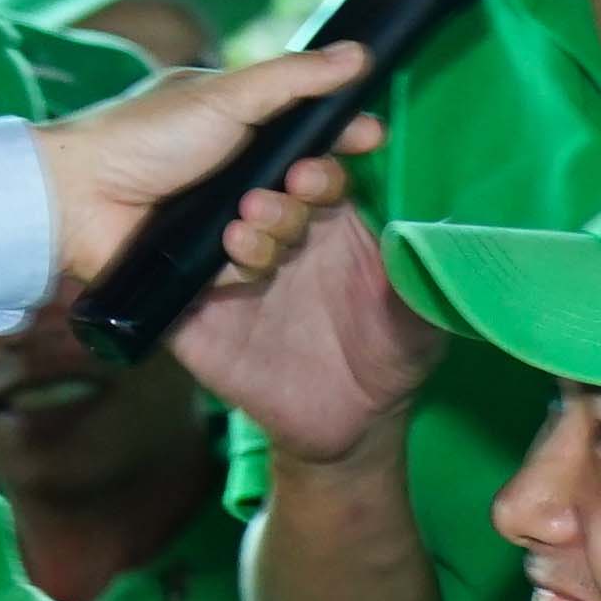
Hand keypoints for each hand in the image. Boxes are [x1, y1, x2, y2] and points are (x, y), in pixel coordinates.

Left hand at [27, 47, 376, 302]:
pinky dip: (245, 260)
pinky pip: (251, 270)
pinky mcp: (206, 266)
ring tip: (246, 216)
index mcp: (245, 127)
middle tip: (302, 181)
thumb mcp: (227, 97)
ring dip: (278, 226)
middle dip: (314, 189)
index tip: (369, 138)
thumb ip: (295, 78)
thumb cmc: (145, 134)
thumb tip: (359, 52)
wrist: (80, 196)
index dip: (345, 139)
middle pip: (311, 192)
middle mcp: (239, 175)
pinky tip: (227, 246)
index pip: (313, 135)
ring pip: (287, 235)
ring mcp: (223, 222)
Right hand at [166, 193, 449, 465]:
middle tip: (265, 207)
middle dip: (268, 202)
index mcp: (329, 222)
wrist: (355, 425)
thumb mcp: (420, 317)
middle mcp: (278, 240)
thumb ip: (420, 276)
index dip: (316, 175)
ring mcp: (235, 280)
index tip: (314, 178)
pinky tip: (196, 283)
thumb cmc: (392, 353)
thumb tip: (422, 237)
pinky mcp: (200, 322)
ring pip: (221, 244)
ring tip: (243, 239)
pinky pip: (178, 296)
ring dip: (234, 239)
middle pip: (266, 204)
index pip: (318, 180)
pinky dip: (182, 285)